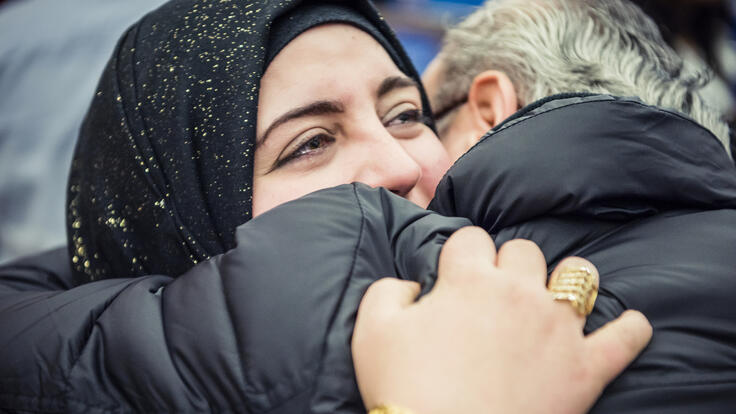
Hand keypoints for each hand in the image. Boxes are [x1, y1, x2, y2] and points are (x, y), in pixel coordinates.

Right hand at [352, 226, 651, 413]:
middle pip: (523, 250)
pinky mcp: (586, 369)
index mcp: (469, 281)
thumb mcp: (372, 330)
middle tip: (495, 294)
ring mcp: (558, 329)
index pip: (471, 238)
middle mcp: (519, 293)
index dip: (461, 253)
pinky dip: (630, 330)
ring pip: (578, 275)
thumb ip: (388, 291)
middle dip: (508, 265)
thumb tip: (412, 286)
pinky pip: (625, 338)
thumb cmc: (405, 388)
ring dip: (567, 280)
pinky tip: (628, 327)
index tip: (456, 273)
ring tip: (555, 297)